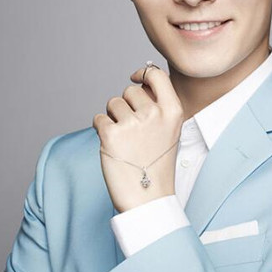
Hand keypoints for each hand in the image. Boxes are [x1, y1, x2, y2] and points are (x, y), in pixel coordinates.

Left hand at [93, 64, 183, 212]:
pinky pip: (99, 118)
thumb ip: (158, 105)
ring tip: (124, 140)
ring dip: (113, 117)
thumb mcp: (169, 130)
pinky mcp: (111, 133)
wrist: (148, 197)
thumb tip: (138, 82)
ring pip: (112, 103)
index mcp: (173, 111)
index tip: (135, 78)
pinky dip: (101, 130)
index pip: (157, 75)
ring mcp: (133, 123)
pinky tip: (113, 146)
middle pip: (130, 90)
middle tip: (132, 129)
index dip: (143, 73)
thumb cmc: (157, 164)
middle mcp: (154, 113)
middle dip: (126, 105)